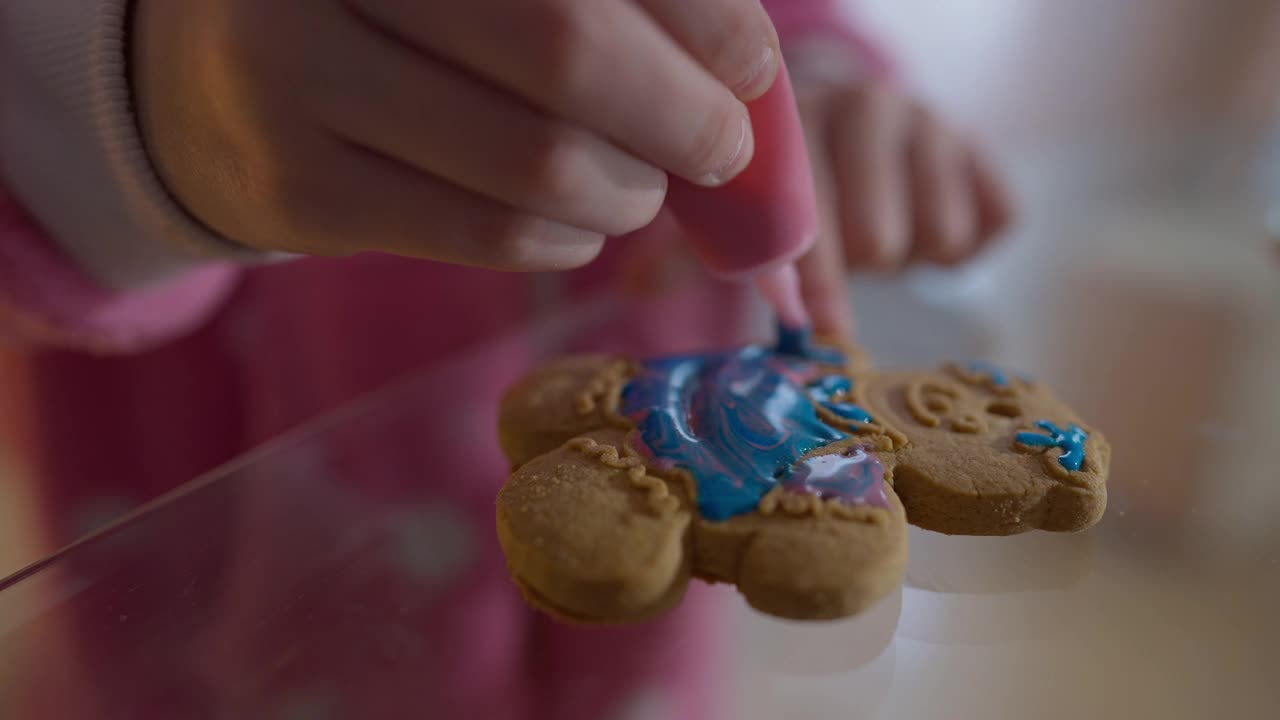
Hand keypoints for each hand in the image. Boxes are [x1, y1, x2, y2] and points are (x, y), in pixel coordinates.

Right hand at [131, 0, 781, 269]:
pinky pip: (484, 232)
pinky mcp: (298, 190)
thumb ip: (608, 3)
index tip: (751, 62)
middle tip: (721, 149)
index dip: (698, 17)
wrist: (218, 71)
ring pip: (531, 164)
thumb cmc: (398, 14)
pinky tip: (581, 222)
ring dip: (628, 193)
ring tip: (644, 189)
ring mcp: (293, 80)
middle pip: (565, 53)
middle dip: (681, 116)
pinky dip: (566, 238)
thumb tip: (746, 64)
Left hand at [793, 77, 1013, 337]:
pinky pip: (997, 222)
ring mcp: (927, 117)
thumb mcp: (766, 219)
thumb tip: (798, 322)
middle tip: (852, 251)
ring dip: (913, 256)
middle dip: (864, 264)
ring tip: (887, 229)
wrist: (843, 137)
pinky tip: (924, 222)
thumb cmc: (796, 193)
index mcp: (796, 120)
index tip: (822, 328)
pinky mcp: (975, 141)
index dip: (817, 280)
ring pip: (942, 236)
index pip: (811, 214)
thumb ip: (771, 264)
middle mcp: (864, 105)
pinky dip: (961, 248)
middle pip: (878, 240)